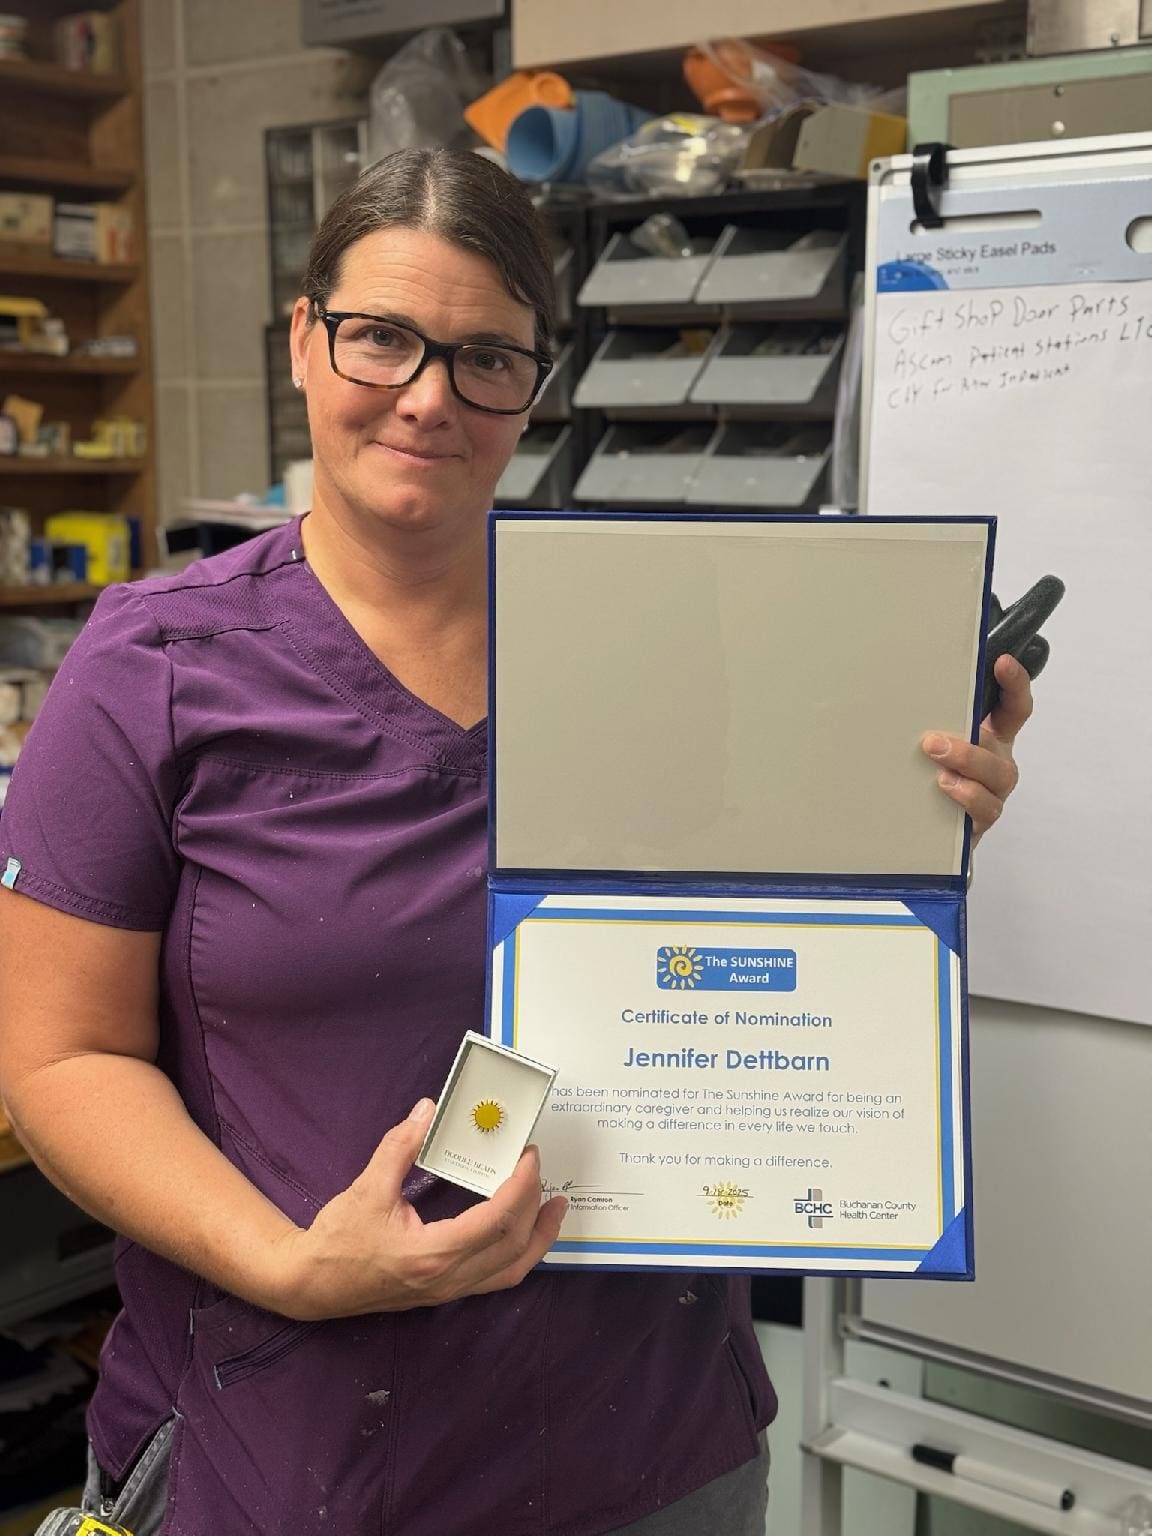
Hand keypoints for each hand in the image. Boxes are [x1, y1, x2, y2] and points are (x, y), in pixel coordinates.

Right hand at [265, 1100, 567, 1320]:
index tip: (529, 1156)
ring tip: (555, 1206)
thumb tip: (427, 1110)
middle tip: (538, 1167)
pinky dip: (518, 1253)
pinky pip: (495, 1278)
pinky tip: (523, 1231)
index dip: (521, 1187)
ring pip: (511, 1270)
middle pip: (513, 1245)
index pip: (496, 1221)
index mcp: (433, 1254)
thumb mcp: (366, 1188)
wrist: (312, 1285)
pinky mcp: (445, 1292)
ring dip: (538, 1238)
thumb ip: (399, 1147)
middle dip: (534, 1204)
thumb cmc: (338, 1239)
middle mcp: (449, 1279)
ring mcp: (449, 1291)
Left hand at [921, 654, 1033, 847]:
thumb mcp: (928, 747)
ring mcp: (991, 794)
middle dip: (969, 744)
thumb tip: (891, 690)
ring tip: (939, 773)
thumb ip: (927, 722)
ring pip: (995, 779)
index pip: (1013, 707)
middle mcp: (995, 763)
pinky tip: (945, 791)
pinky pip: (984, 810)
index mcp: (990, 737)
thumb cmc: (926, 780)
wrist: (924, 834)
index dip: (1014, 684)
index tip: (1002, 663)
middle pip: (998, 748)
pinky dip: (966, 798)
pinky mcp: (979, 822)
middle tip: (932, 742)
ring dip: (966, 769)